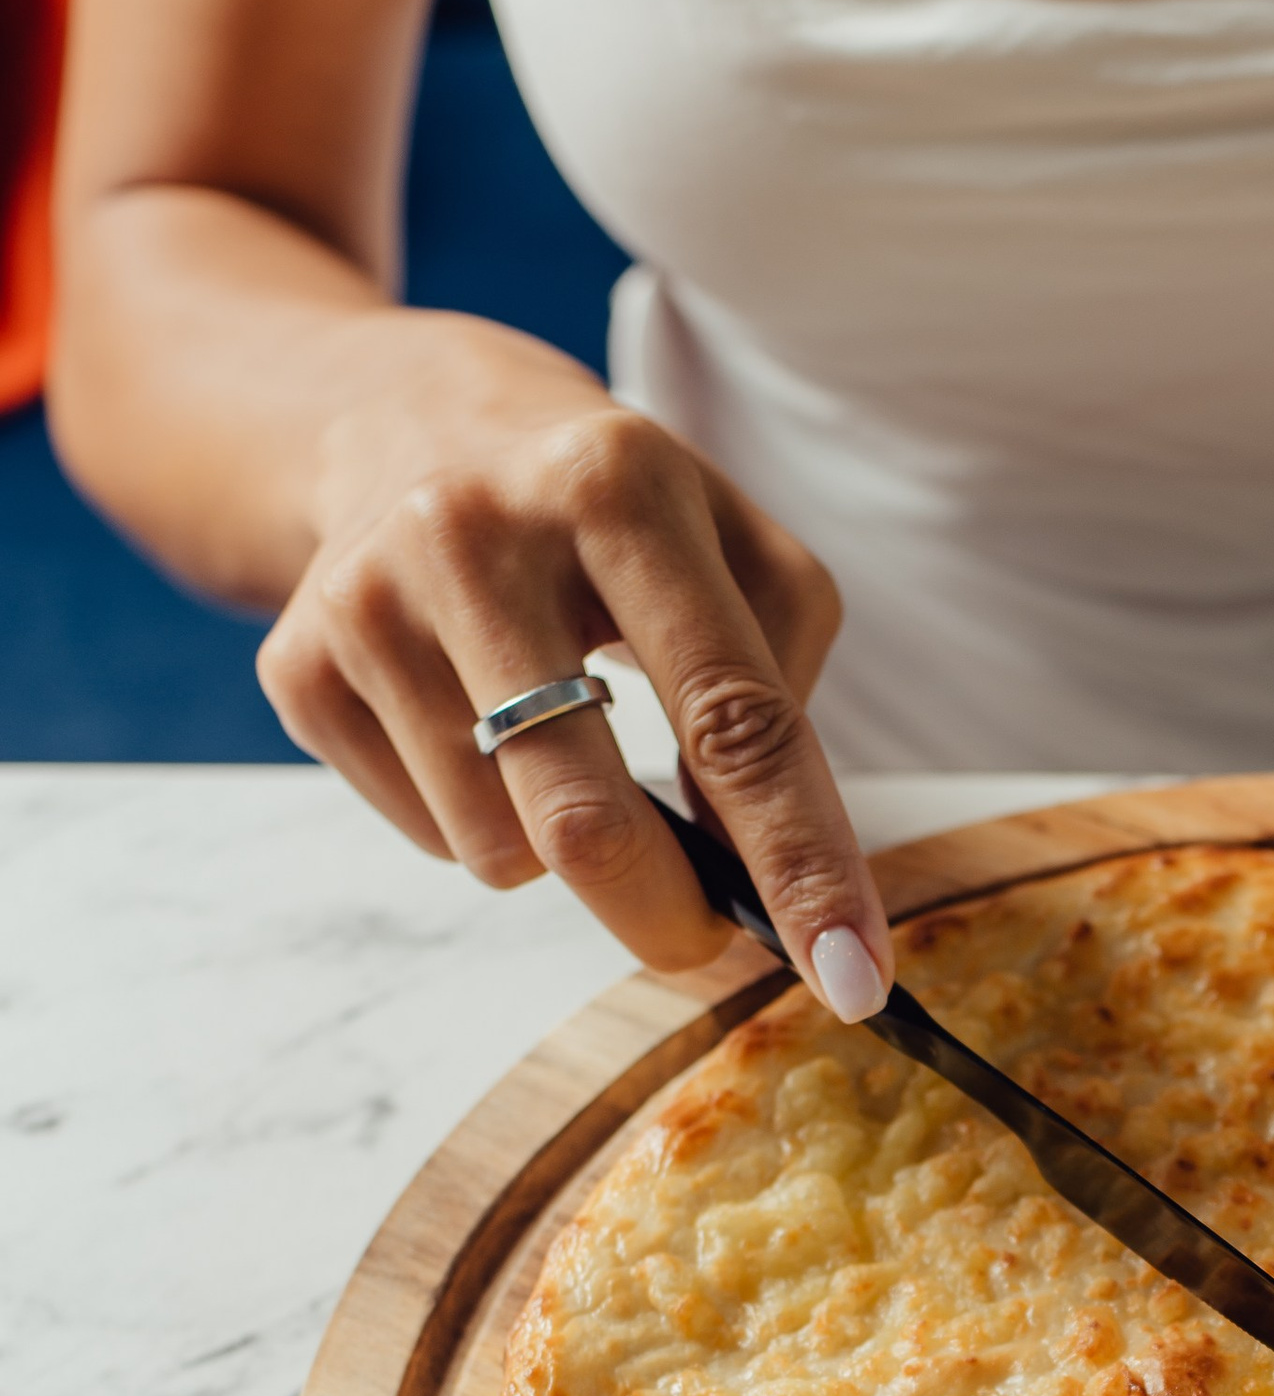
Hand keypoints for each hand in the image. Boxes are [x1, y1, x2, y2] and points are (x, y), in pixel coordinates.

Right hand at [254, 327, 891, 1013]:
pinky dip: (479, 820)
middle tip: (701, 939)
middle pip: (588, 817)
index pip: (733, 717)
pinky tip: (470, 723)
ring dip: (557, 848)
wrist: (398, 419)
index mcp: (618, 486)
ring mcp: (370, 601)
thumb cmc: (602, 509)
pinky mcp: (299, 665)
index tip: (852, 977)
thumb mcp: (727, 541)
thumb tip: (756, 872)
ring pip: (501, 849)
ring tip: (553, 740)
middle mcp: (476, 532)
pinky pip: (430, 836)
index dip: (801, 860)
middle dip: (666, 917)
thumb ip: (775, 692)